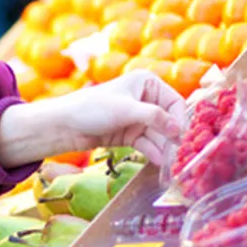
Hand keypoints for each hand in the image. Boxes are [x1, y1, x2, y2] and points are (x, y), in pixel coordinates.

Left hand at [0, 70, 186, 167]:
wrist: (64, 125)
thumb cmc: (92, 109)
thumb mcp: (126, 110)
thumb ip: (154, 117)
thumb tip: (178, 129)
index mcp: (147, 83)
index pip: (174, 101)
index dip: (180, 119)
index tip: (183, 136)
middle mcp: (145, 98)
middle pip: (168, 120)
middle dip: (173, 137)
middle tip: (181, 154)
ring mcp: (137, 117)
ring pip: (158, 134)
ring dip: (164, 148)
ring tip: (172, 163)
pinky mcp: (129, 133)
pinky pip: (147, 143)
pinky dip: (153, 152)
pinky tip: (159, 162)